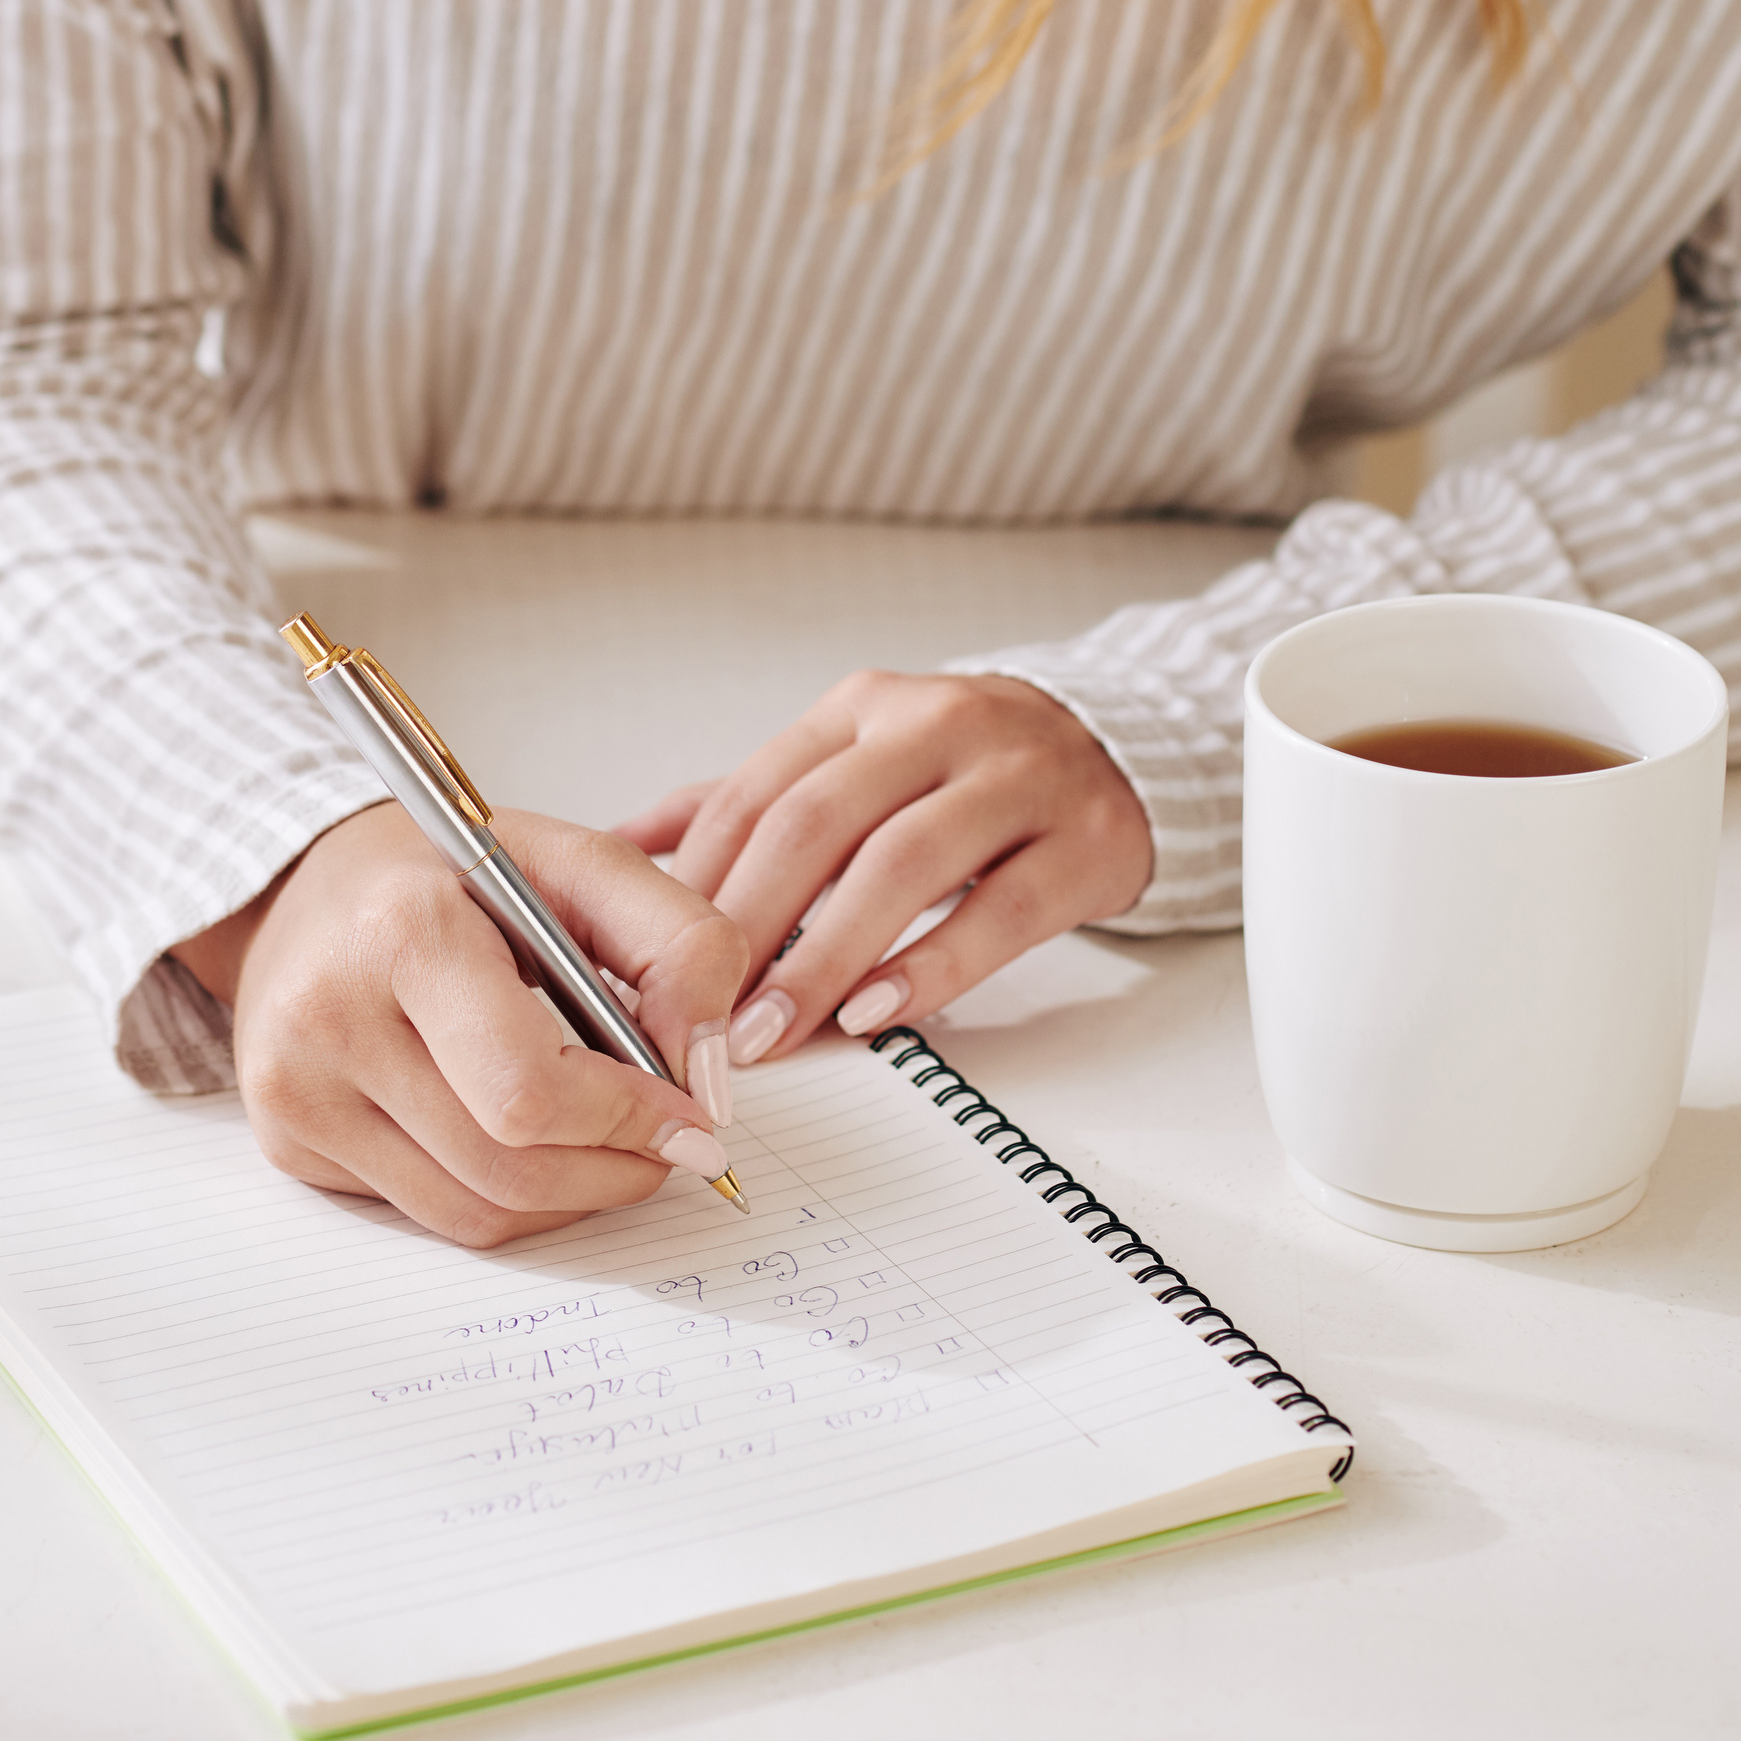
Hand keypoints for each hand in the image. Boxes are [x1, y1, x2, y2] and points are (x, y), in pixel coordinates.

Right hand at [172, 803, 747, 1248]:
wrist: (308, 886)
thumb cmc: (452, 875)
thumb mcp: (582, 863)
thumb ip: (680, 943)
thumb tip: (709, 1074)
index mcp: (403, 934)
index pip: (530, 1092)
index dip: (629, 1121)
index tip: (691, 1116)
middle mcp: (328, 1019)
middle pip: (508, 1168)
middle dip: (615, 1170)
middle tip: (668, 1144)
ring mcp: (295, 1092)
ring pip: (474, 1212)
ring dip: (570, 1196)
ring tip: (608, 1140)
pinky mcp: (288, 1143)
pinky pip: (428, 1213)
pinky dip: (504, 1193)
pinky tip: (523, 1137)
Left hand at [616, 671, 1152, 1065]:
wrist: (1120, 749)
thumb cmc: (963, 772)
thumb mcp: (855, 760)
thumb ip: (746, 800)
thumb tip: (620, 841)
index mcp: (862, 707)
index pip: (756, 791)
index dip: (696, 884)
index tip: (652, 966)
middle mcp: (935, 726)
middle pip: (817, 825)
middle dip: (746, 927)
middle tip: (699, 1015)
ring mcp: (1017, 780)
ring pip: (902, 865)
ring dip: (823, 958)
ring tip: (770, 1033)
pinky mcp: (1082, 842)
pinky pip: (998, 911)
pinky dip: (930, 967)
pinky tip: (875, 1014)